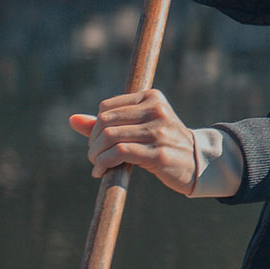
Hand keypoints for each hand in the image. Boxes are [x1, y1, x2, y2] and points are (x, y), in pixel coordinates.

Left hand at [69, 89, 196, 193]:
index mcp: (152, 97)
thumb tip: (72, 120)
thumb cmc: (162, 143)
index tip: (96, 143)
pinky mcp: (159, 153)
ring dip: (96, 154)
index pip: (107, 107)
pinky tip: (101, 171)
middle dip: (93, 141)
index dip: (94, 127)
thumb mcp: (138, 127)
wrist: (197, 163)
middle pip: (106, 121)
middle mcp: (157, 110)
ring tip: (97, 164)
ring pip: (110, 137)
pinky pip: (119, 153)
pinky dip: (104, 163)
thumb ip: (107, 122)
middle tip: (93, 156)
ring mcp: (159, 131)